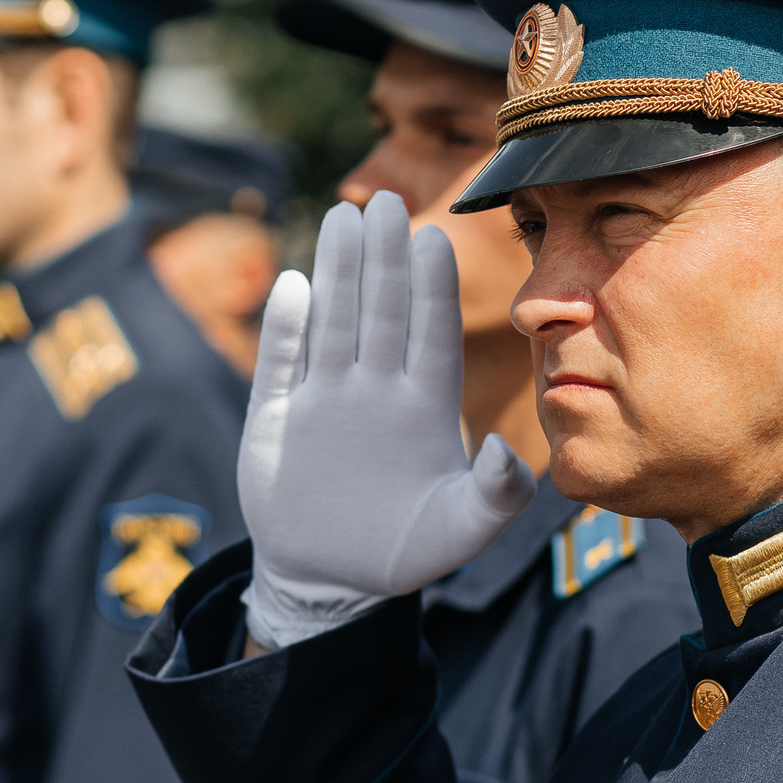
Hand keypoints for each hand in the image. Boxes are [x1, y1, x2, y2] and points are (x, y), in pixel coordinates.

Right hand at [239, 192, 536, 649]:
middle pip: (380, 312)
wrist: (330, 580)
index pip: (430, 333)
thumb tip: (507, 448)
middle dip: (384, 258)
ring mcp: (324, 399)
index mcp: (424, 407)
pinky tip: (293, 287)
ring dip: (337, 273)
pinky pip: (280, 365)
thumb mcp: (459, 530)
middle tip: (387, 202)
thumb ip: (496, 496)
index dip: (431, 287)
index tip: (436, 238)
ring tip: (344, 218)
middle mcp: (375, 390)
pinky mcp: (274, 420)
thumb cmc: (405, 550)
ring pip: (333, 323)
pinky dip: (285, 329)